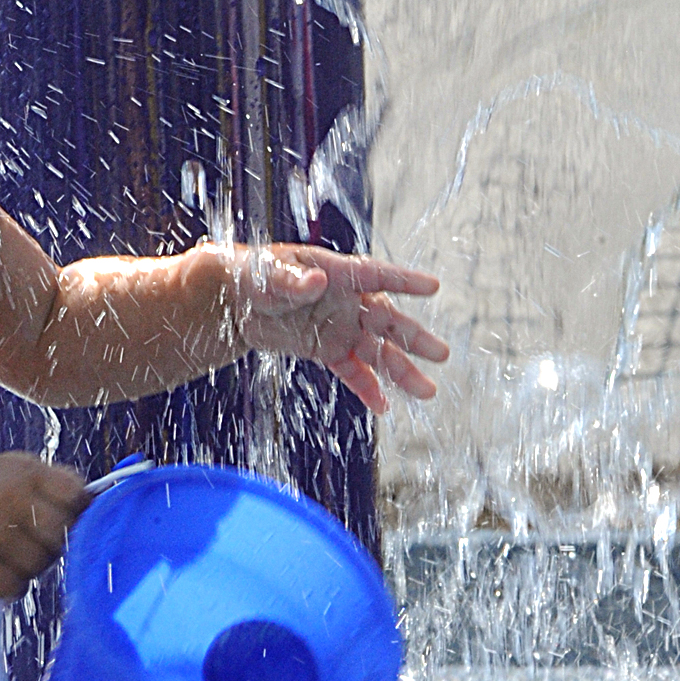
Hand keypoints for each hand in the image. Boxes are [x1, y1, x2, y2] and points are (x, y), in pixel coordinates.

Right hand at [0, 454, 88, 600]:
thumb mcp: (23, 469)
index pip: (75, 496)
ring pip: (37, 565)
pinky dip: (11, 585)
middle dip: (55, 542)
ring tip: (16, 551)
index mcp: (27, 472)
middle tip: (39, 538)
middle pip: (60, 535)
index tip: (70, 515)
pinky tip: (2, 568)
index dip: (78, 511)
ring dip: (33, 566)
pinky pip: (10, 587)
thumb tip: (103, 506)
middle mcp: (8, 497)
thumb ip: (59, 485)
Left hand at [228, 245, 448, 413]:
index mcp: (336, 273)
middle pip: (386, 321)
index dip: (404, 281)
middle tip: (442, 354)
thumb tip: (316, 281)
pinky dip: (367, 388)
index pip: (375, 276)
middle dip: (413, 338)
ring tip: (427, 392)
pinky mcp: (327, 350)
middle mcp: (346, 301)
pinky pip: (352, 371)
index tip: (433, 286)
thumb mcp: (270, 274)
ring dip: (401, 371)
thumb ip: (293, 280)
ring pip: (376, 351)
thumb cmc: (256, 274)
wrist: (237, 300)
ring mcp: (340, 328)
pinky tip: (384, 407)